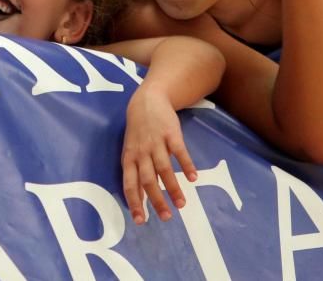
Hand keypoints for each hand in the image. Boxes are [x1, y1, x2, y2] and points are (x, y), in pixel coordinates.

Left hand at [121, 84, 196, 223]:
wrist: (147, 101)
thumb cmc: (138, 132)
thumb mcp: (131, 151)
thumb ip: (136, 173)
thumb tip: (140, 200)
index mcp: (129, 159)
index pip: (129, 184)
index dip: (134, 203)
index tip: (141, 221)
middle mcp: (141, 152)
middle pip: (147, 180)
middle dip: (156, 200)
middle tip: (166, 218)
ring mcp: (156, 142)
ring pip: (163, 168)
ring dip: (173, 187)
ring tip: (182, 204)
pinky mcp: (171, 134)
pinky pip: (179, 152)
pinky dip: (186, 165)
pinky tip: (193, 178)